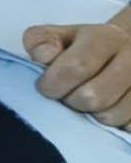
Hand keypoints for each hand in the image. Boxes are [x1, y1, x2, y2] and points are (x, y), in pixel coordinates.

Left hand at [25, 8, 130, 125]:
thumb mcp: (58, 36)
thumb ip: (40, 41)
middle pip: (94, 97)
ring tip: (90, 103)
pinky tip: (109, 109)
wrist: (128, 50)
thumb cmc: (84, 48)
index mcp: (105, 38)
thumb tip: (43, 56)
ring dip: (93, 116)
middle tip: (68, 96)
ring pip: (113, 116)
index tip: (46, 87)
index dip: (53, 83)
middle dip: (72, 102)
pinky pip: (129, 126)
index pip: (76, 66)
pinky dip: (114, 125)